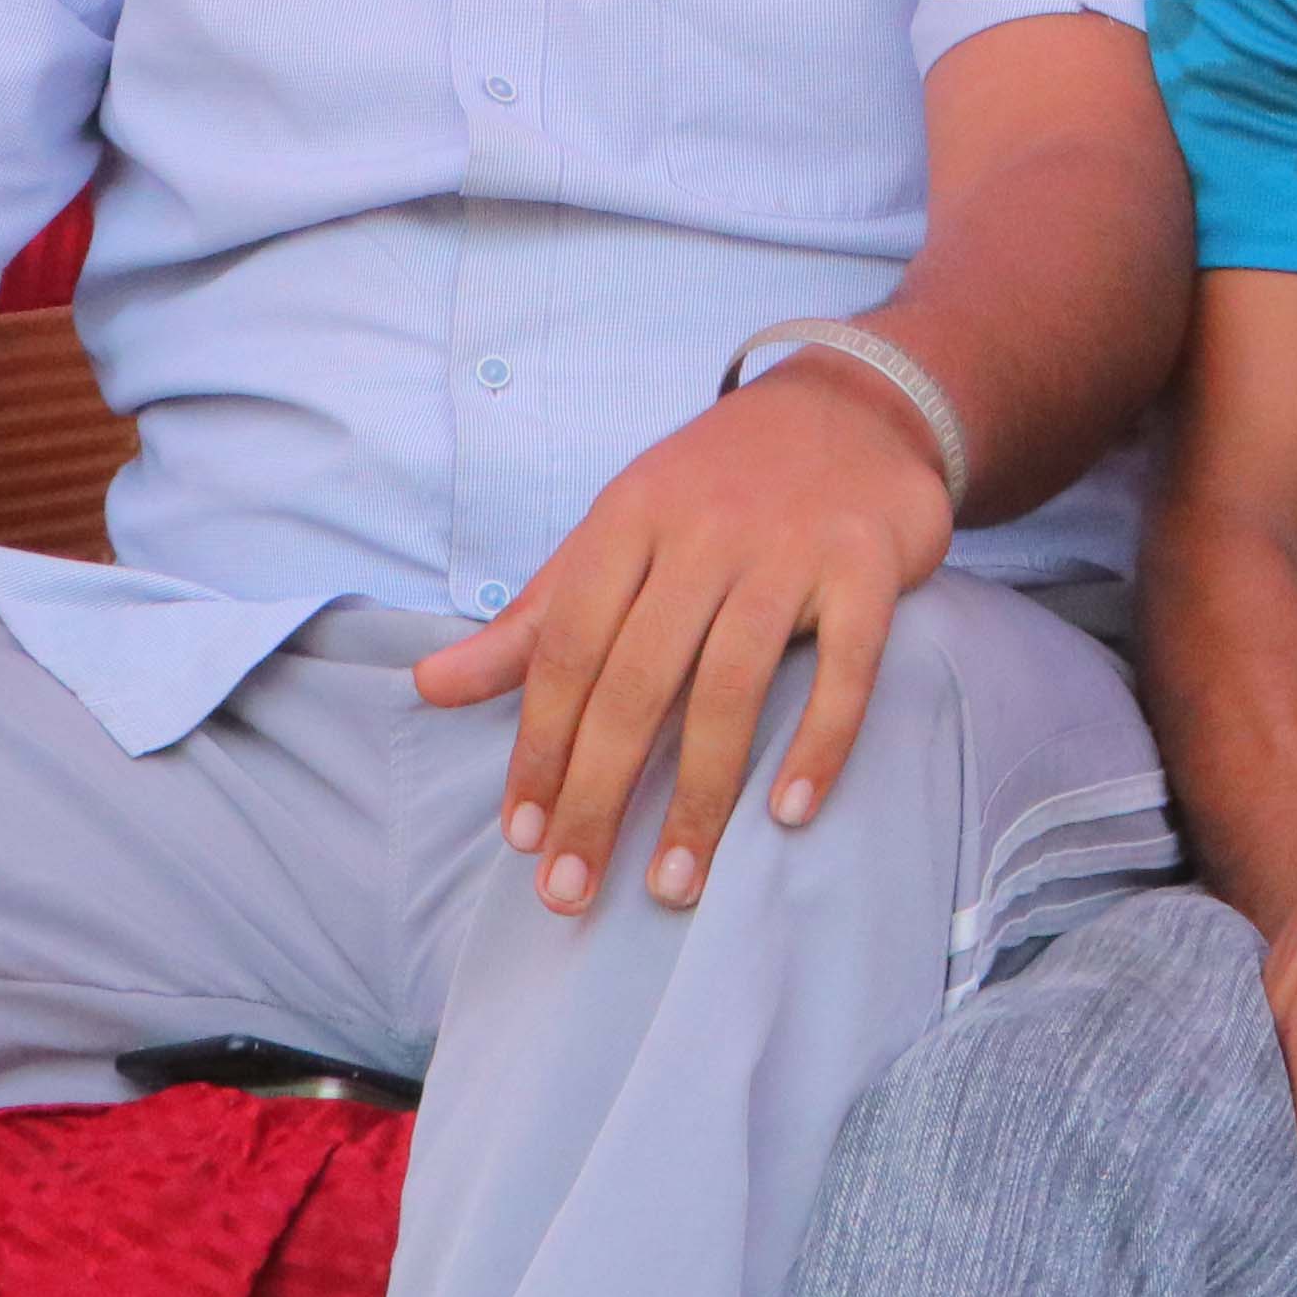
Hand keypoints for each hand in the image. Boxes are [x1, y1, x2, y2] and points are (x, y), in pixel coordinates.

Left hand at [418, 351, 954, 915]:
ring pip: (732, 686)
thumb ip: (533, 619)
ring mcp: (790, 546)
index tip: (523, 836)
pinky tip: (789, 812)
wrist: (854, 405)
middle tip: (573, 891)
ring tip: (673, 882)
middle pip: (637, 681)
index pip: (567, 648)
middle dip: (598, 796)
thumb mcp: (616, 533)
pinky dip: (819, 743)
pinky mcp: (868, 563)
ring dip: (700, 797)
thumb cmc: (717, 487)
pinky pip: (847, 667)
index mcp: (629, 520)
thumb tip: (428, 688)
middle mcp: (704, 530)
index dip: (539, 746)